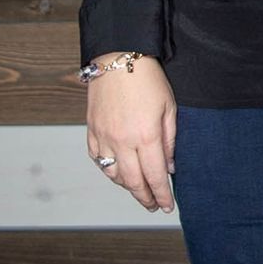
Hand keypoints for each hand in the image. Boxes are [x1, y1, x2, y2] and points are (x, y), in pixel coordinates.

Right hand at [85, 54, 175, 211]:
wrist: (118, 57)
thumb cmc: (148, 79)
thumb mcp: (170, 108)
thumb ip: (169, 141)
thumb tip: (169, 168)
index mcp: (146, 136)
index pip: (155, 176)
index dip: (162, 195)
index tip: (167, 206)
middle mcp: (122, 141)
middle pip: (133, 182)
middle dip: (145, 197)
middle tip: (154, 205)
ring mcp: (104, 137)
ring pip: (113, 174)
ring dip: (127, 186)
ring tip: (139, 190)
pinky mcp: (92, 130)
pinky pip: (98, 159)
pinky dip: (108, 170)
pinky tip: (118, 172)